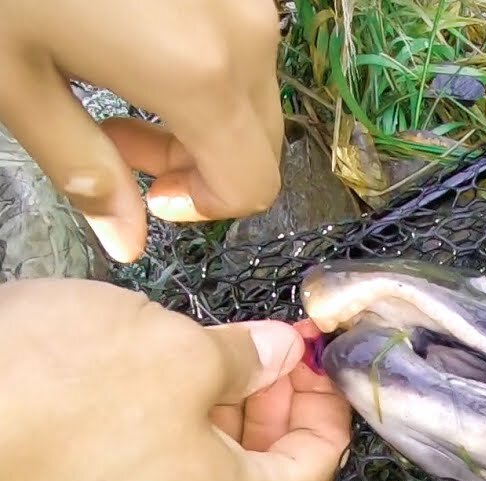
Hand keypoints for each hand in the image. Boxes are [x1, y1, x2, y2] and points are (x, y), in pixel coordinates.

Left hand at [0, 0, 284, 263]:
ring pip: (257, 93)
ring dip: (204, 114)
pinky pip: (243, 44)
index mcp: (201, 75)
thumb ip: (84, 174)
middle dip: (202, 163)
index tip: (140, 187)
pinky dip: (206, 67)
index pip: (254, 186)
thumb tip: (129, 243)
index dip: (203, 208)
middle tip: (117, 134)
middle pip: (264, 142)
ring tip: (118, 80)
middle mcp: (247, 35)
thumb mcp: (15, 85)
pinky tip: (135, 38)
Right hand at [0, 278, 352, 480]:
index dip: (326, 399)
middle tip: (265, 335)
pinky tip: (144, 364)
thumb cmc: (62, 397)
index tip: (317, 349)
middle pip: (260, 463)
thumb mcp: (178, 353)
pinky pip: (142, 460)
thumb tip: (280, 351)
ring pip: (198, 459)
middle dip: (271, 394)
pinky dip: (161, 413)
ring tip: (205, 338)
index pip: (315, 462)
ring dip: (214, 398)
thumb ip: (245, 356)